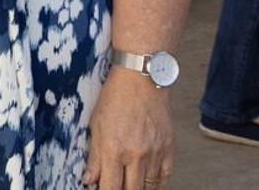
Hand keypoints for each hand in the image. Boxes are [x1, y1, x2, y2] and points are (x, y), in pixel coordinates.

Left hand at [84, 68, 173, 188]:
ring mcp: (155, 152)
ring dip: (139, 188)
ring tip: (131, 183)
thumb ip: (94, 156)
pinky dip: (157, 183)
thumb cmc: (114, 98)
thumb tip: (89, 180)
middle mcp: (136, 155)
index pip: (110, 188)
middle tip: (118, 185)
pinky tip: (148, 182)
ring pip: (149, 187)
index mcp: (114, 150)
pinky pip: (165, 176)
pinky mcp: (169, 148)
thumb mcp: (95, 125)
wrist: (140, 79)